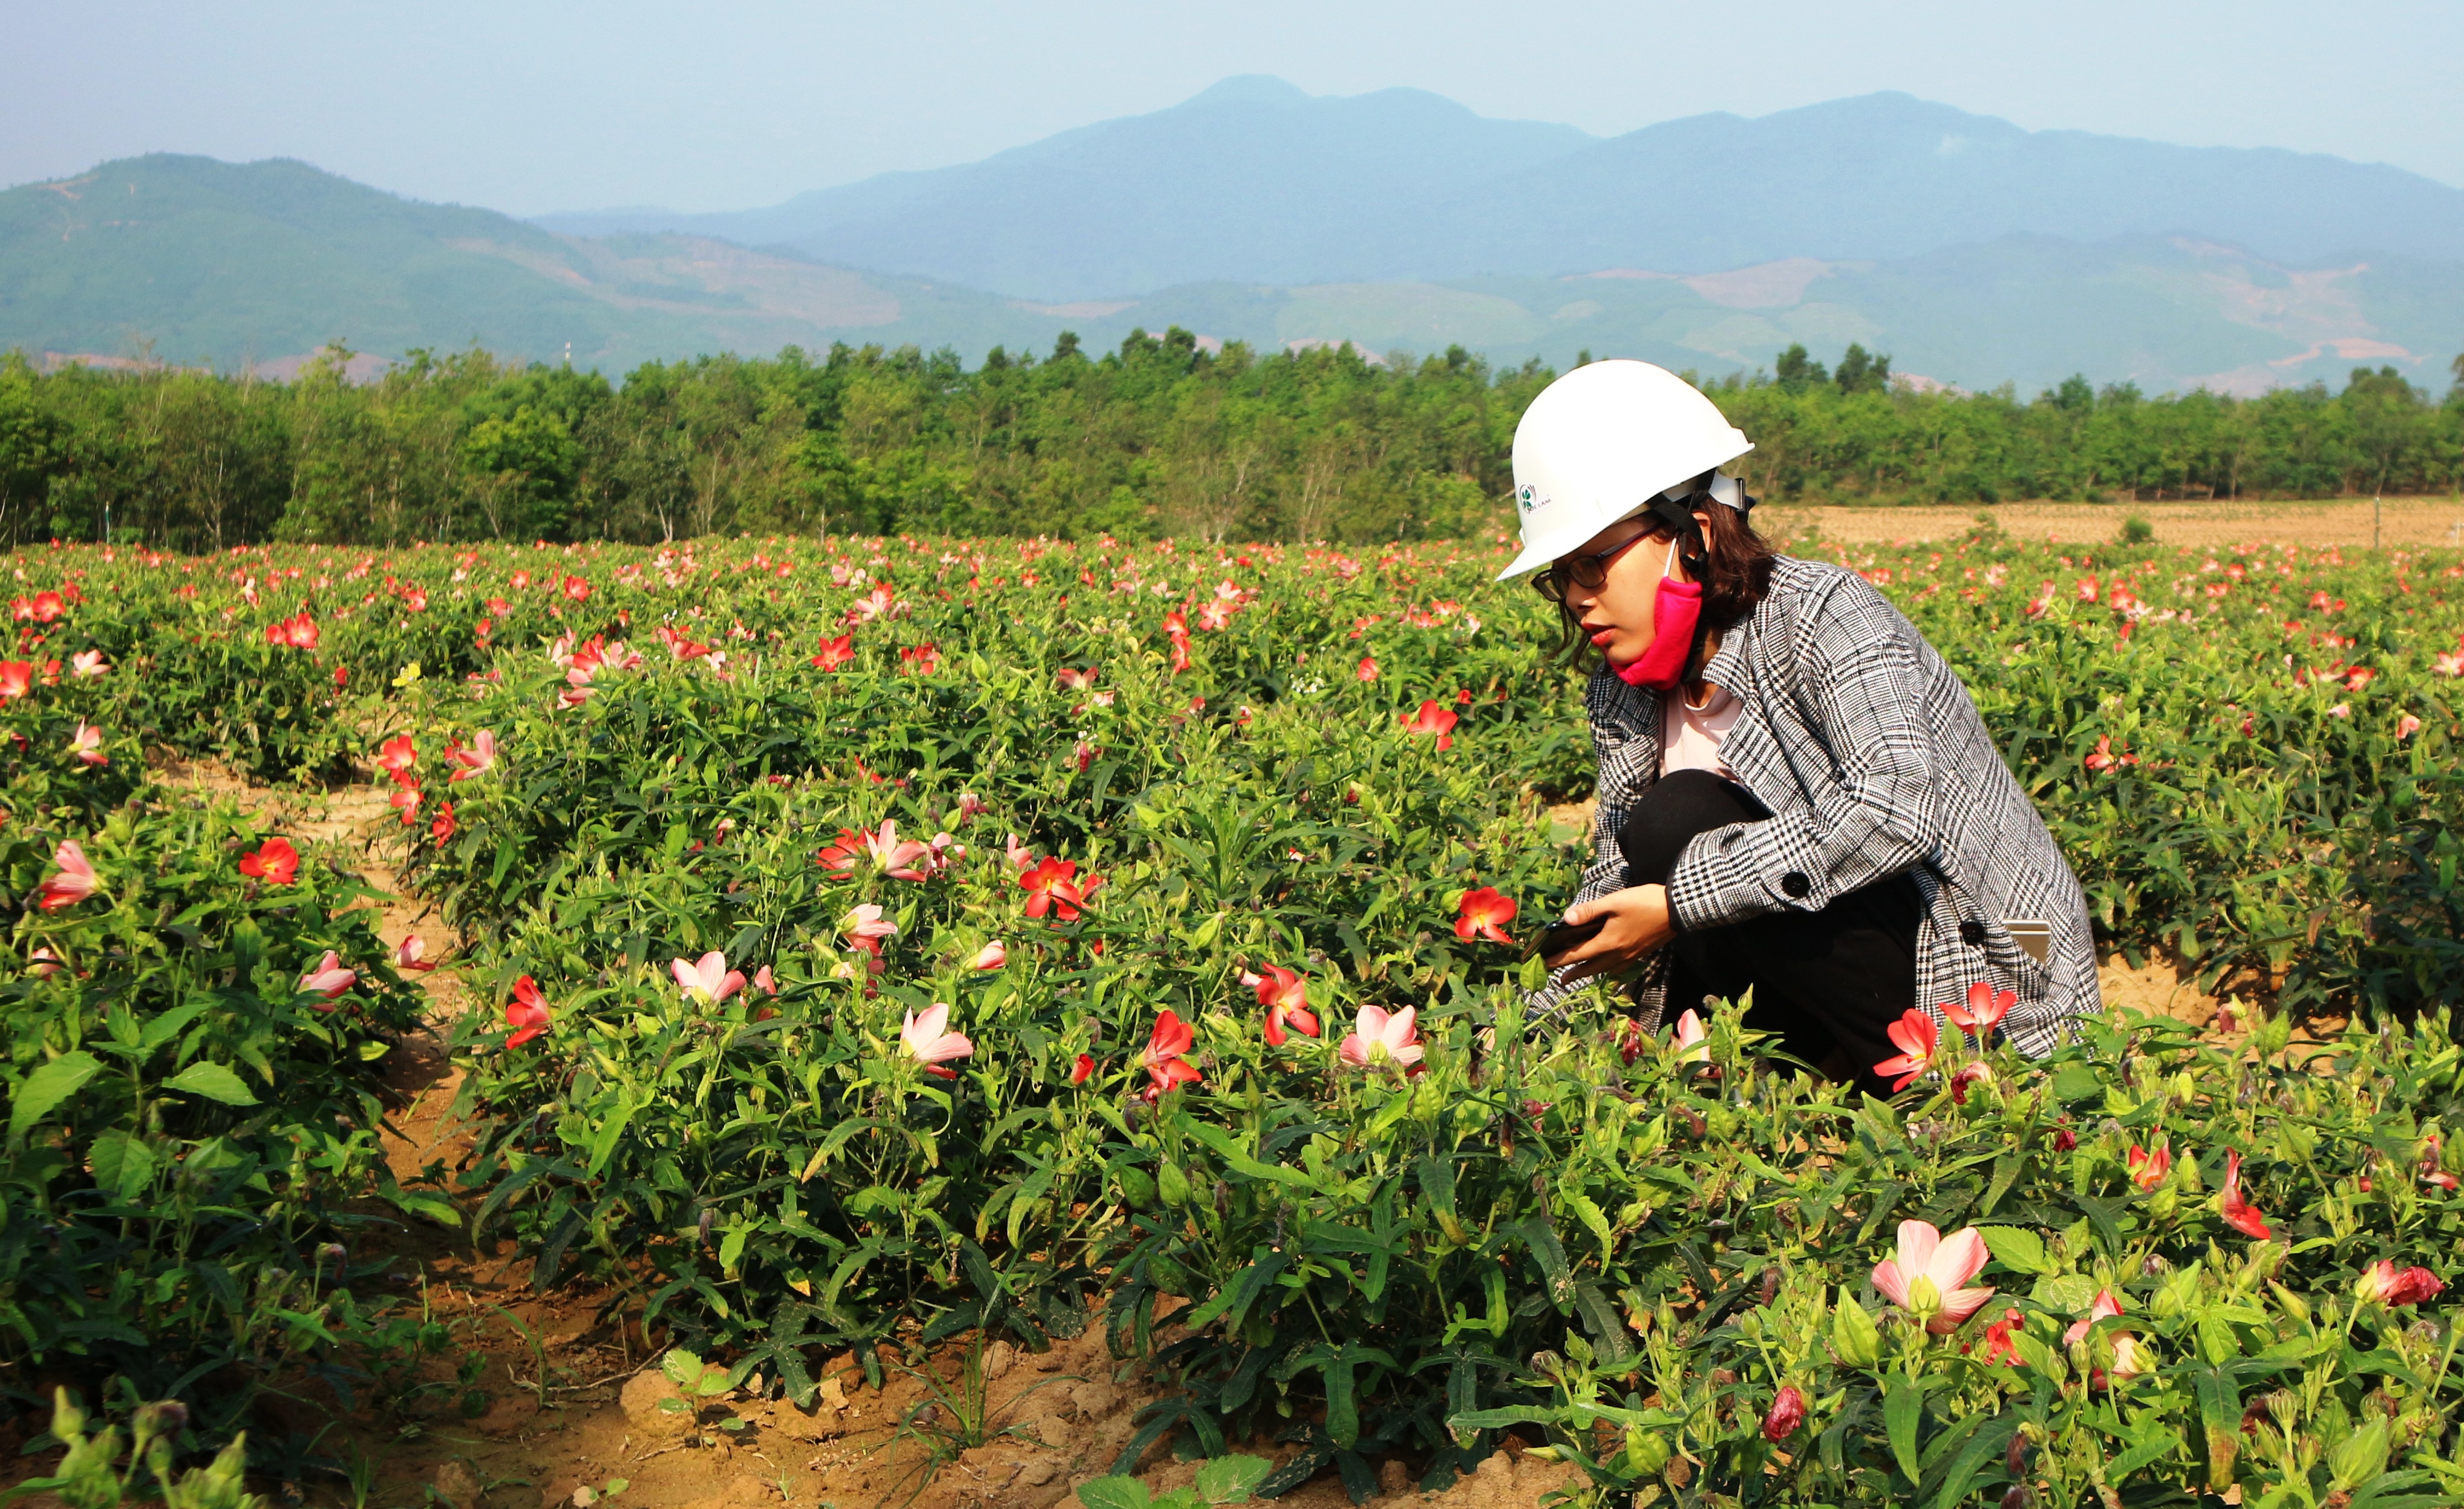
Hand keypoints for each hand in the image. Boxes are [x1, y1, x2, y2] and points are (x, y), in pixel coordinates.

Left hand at [1545, 885, 1675, 981]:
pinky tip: (1607, 964)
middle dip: (1573, 973)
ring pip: (1604, 969)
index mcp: (1608, 943)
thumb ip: (1589, 911)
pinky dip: (1607, 968)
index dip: (1559, 959)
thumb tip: (1566, 919)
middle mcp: (1618, 954)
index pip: (1576, 955)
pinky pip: (1618, 967)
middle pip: (1590, 968)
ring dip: (1589, 973)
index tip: (1544, 964)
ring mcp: (1630, 956)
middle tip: (1560, 979)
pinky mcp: (1640, 954)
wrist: (1678, 911)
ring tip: (1579, 974)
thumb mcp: (1615, 902)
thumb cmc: (1645, 903)